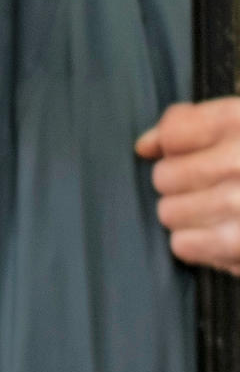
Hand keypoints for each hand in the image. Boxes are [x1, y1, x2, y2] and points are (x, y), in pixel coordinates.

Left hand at [136, 96, 239, 273]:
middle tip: (215, 187)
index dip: (177, 145)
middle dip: (181, 184)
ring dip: (189, 217)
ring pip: (170, 215)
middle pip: (164, 177)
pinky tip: (226, 237)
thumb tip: (145, 145)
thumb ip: (196, 124)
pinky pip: (186, 247)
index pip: (173, 134)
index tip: (194, 153)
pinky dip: (201, 246)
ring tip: (222, 213)